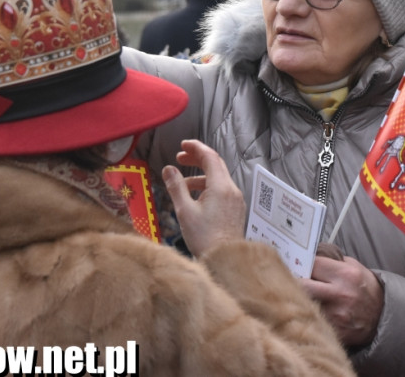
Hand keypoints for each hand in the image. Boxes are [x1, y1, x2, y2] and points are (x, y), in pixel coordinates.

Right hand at [162, 139, 245, 256]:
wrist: (225, 259)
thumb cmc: (204, 237)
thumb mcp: (185, 211)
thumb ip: (176, 187)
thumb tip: (168, 169)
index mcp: (220, 186)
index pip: (210, 157)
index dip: (195, 148)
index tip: (182, 145)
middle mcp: (231, 189)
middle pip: (216, 164)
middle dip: (197, 158)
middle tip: (180, 157)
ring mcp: (235, 199)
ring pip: (218, 178)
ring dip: (200, 175)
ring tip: (182, 182)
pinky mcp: (235, 209)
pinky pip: (222, 190)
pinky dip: (208, 186)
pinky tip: (195, 197)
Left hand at [302, 254, 383, 346]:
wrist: (382, 316)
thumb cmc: (365, 289)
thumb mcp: (354, 267)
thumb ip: (332, 261)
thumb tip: (308, 257)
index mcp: (346, 274)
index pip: (312, 264)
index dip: (302, 264)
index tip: (298, 266)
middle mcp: (340, 294)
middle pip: (302, 284)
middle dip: (294, 281)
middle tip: (290, 281)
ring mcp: (336, 315)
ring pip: (304, 304)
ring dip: (298, 299)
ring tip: (296, 296)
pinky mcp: (334, 331)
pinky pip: (311, 321)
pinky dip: (307, 316)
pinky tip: (307, 312)